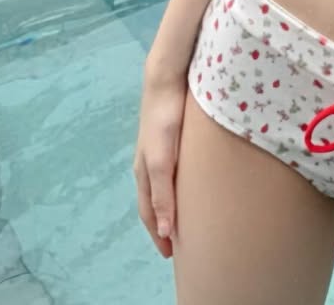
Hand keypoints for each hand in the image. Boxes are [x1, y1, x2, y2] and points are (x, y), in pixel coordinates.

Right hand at [134, 66, 187, 258]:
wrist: (166, 79)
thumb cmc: (164, 120)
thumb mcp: (162, 160)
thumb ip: (163, 194)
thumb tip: (164, 231)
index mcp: (144, 172)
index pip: (149, 212)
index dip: (158, 233)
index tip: (171, 254)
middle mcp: (148, 163)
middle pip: (154, 202)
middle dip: (163, 224)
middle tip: (179, 244)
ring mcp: (158, 148)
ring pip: (162, 185)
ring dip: (170, 205)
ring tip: (185, 218)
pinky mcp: (171, 135)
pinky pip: (171, 169)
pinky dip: (177, 185)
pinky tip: (189, 182)